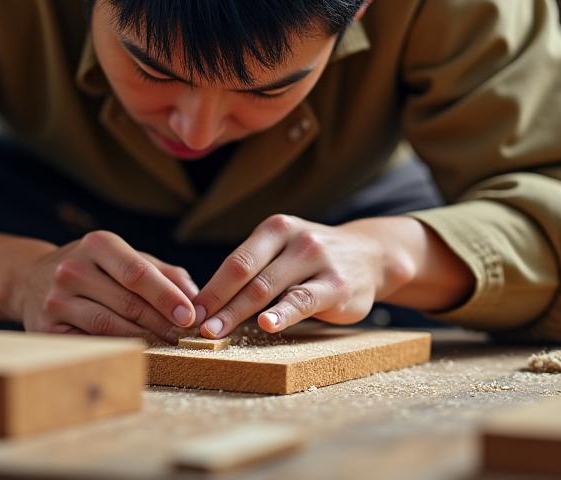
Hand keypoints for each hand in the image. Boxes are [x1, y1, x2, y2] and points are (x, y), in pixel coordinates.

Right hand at [0, 231, 199, 341]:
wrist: (30, 279)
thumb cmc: (94, 268)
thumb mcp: (125, 258)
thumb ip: (163, 273)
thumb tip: (195, 297)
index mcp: (97, 244)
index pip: (138, 273)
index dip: (167, 297)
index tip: (190, 316)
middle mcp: (72, 268)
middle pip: (127, 302)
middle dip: (161, 322)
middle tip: (184, 336)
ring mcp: (56, 299)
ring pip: (108, 325)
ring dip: (142, 339)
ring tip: (166, 346)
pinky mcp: (46, 327)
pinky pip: (89, 342)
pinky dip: (115, 349)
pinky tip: (135, 353)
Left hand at [193, 214, 418, 337]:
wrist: (371, 255)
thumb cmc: (314, 259)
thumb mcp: (284, 250)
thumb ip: (255, 269)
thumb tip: (207, 304)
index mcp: (275, 229)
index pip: (235, 261)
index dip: (210, 288)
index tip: (189, 312)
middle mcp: (295, 238)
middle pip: (246, 274)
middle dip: (217, 303)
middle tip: (196, 327)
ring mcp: (318, 259)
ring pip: (269, 288)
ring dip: (238, 313)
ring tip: (216, 332)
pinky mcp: (336, 285)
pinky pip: (303, 300)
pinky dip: (283, 314)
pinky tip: (267, 325)